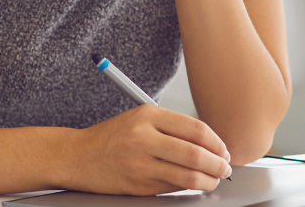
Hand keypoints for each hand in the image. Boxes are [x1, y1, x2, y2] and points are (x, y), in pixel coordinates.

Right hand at [61, 105, 232, 194]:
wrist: (78, 156)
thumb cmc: (113, 137)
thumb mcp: (141, 119)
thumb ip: (173, 128)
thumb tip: (210, 144)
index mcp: (149, 116)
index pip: (196, 129)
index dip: (217, 142)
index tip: (224, 150)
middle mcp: (144, 138)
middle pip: (194, 154)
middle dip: (217, 164)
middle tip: (226, 168)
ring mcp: (140, 164)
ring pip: (186, 176)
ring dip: (208, 180)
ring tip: (215, 179)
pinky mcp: (138, 185)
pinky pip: (172, 187)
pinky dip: (188, 187)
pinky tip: (194, 184)